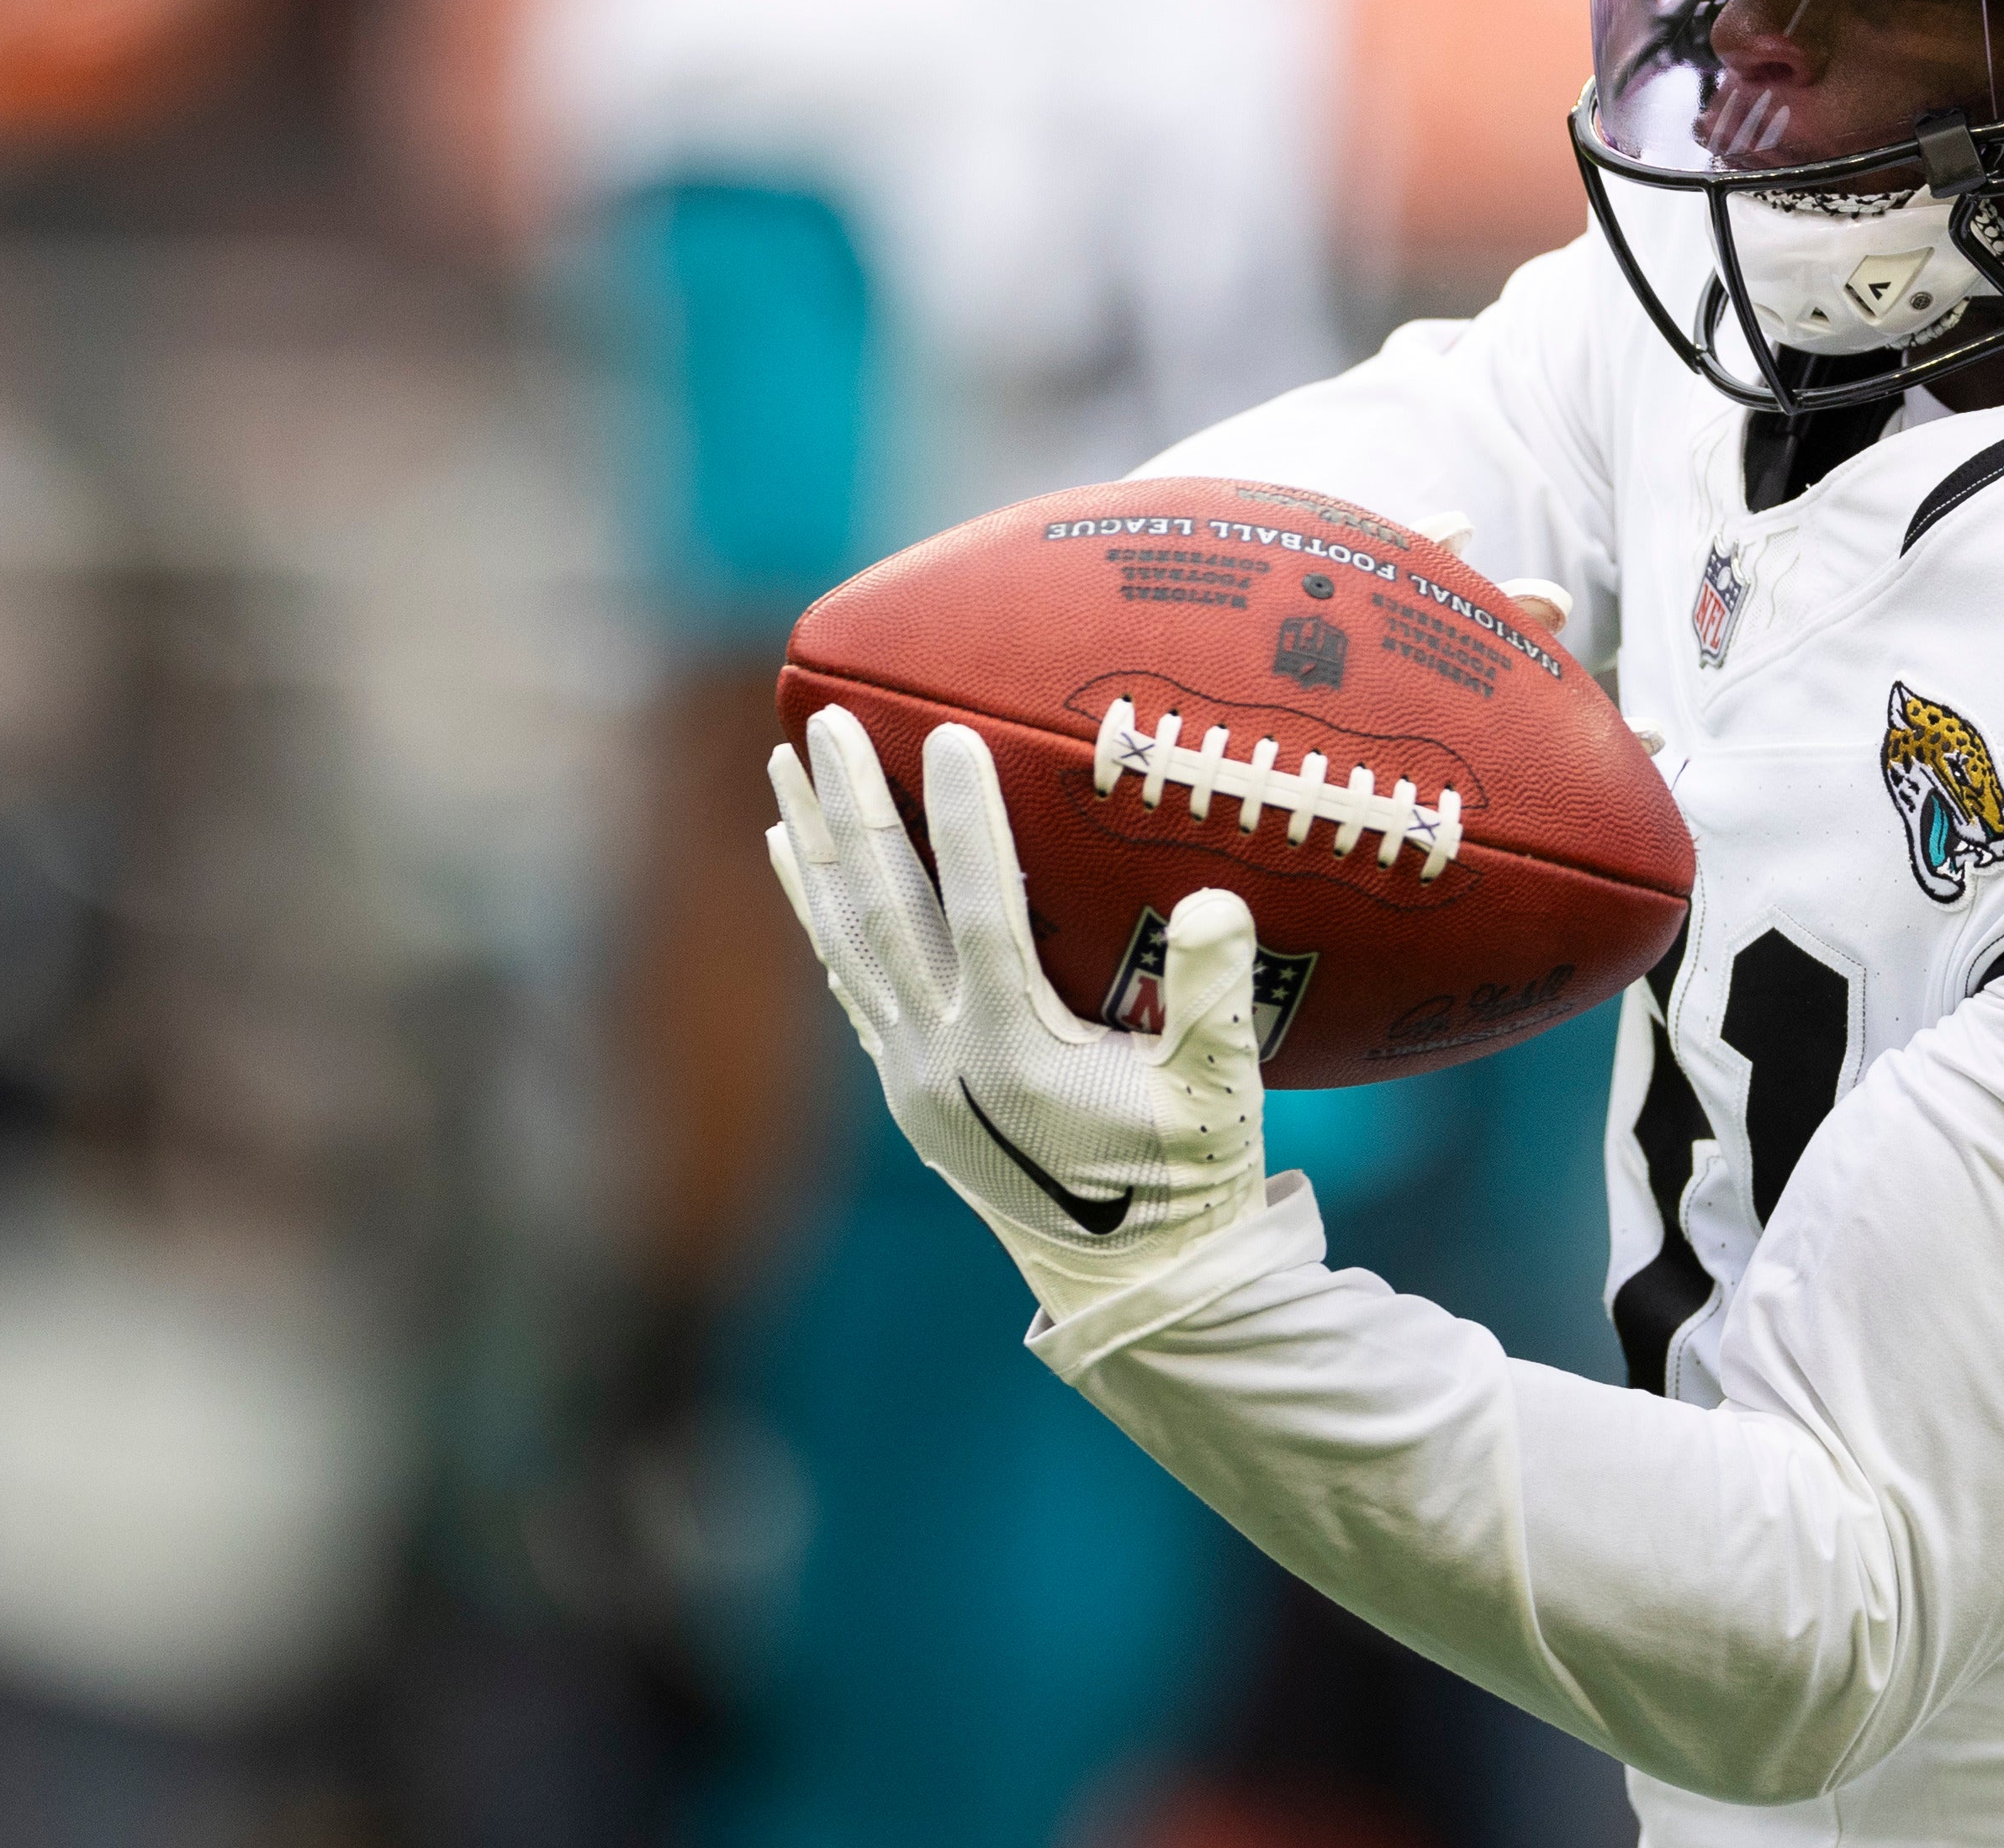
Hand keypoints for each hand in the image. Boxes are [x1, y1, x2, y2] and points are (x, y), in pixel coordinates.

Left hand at [765, 707, 1269, 1317]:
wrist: (1132, 1285)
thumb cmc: (1189, 1180)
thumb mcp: (1219, 1091)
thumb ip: (1215, 995)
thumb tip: (1213, 904)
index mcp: (1017, 1053)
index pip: (981, 911)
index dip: (965, 822)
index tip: (945, 732)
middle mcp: (944, 1061)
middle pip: (885, 913)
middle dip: (853, 811)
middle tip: (825, 717)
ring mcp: (913, 1076)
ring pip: (847, 942)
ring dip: (815, 850)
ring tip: (783, 764)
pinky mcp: (907, 1087)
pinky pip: (847, 981)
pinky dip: (816, 914)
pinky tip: (794, 861)